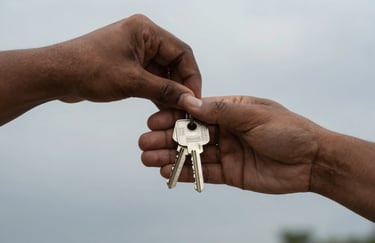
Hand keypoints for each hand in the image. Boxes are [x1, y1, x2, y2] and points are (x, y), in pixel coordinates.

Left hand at [58, 14, 200, 104]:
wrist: (57, 75)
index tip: (195, 97)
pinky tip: (163, 107)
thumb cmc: (87, 68)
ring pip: (163, 73)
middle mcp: (143, 38)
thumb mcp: (132, 81)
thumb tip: (188, 99)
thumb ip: (164, 90)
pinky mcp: (128, 65)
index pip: (182, 52)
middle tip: (186, 107)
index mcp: (146, 31)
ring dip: (169, 91)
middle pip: (174, 62)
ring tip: (176, 111)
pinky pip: (151, 78)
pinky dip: (157, 92)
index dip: (191, 76)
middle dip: (181, 85)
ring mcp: (135, 52)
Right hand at [139, 95, 322, 193]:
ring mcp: (226, 152)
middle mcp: (225, 130)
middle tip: (144, 143)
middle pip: (189, 134)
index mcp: (230, 110)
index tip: (153, 120)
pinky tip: (167, 172)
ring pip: (192, 154)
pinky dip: (185, 172)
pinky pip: (203, 172)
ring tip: (148, 159)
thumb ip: (220, 111)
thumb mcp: (254, 114)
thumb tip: (189, 102)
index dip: (173, 116)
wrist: (312, 161)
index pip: (195, 112)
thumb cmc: (288, 130)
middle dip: (165, 137)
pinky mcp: (229, 173)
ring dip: (170, 156)